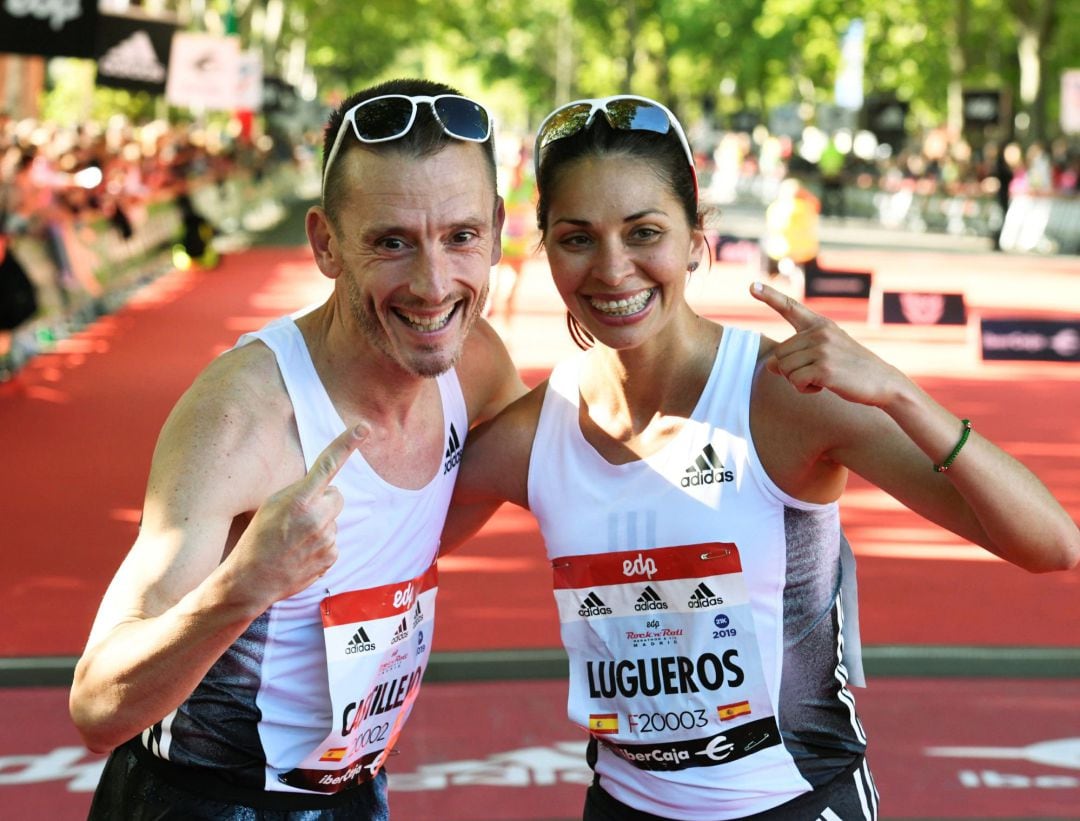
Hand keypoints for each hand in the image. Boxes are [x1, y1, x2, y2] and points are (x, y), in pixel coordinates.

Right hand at [227, 424, 367, 605]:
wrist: (251, 580)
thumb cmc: (258, 538)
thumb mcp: (271, 505)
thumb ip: (300, 493)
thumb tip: (326, 491)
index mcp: (298, 500)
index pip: (327, 465)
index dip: (346, 444)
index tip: (363, 428)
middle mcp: (316, 518)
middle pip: (336, 495)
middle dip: (323, 501)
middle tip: (299, 516)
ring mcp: (326, 540)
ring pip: (334, 520)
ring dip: (320, 525)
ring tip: (295, 539)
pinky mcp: (331, 557)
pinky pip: (333, 541)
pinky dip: (321, 544)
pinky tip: (301, 552)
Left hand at [750, 281, 902, 406]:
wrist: (884, 383)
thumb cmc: (852, 369)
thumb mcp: (828, 351)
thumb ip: (799, 353)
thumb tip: (769, 365)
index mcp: (820, 325)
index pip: (790, 307)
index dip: (769, 296)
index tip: (752, 285)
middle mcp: (819, 333)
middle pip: (779, 354)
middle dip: (790, 370)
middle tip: (814, 373)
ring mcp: (822, 349)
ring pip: (783, 368)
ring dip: (797, 381)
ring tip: (820, 379)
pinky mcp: (824, 368)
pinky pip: (795, 381)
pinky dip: (804, 389)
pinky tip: (823, 387)